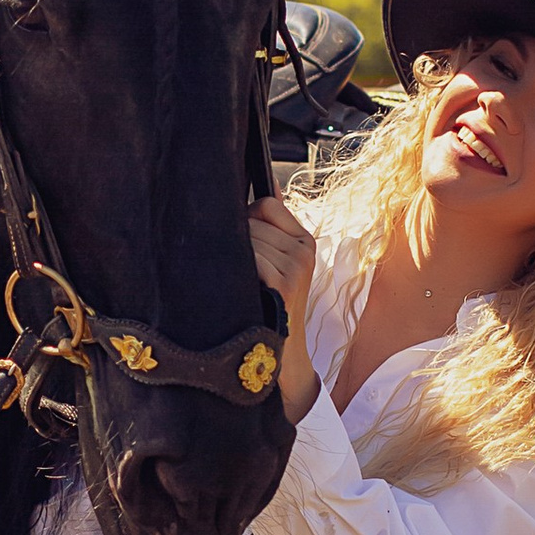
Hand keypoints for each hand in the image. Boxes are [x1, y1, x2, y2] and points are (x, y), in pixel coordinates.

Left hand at [247, 194, 321, 421]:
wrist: (283, 352)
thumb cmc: (271, 305)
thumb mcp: (279, 264)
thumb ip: (271, 224)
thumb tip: (267, 182)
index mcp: (304, 242)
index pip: (267, 204)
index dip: (247, 217)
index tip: (240, 240)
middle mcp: (304, 251)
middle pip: (251, 221)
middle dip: (233, 238)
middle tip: (231, 266)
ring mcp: (296, 267)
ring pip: (246, 238)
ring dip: (230, 256)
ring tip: (235, 280)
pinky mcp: (284, 284)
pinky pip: (249, 256)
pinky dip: (235, 269)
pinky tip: (238, 287)